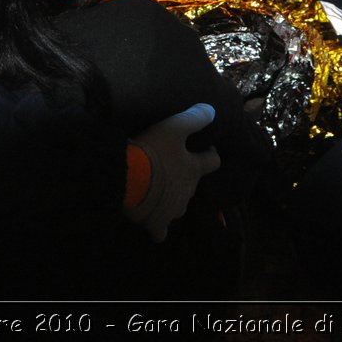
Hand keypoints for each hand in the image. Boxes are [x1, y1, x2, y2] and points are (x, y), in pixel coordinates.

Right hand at [124, 103, 220, 241]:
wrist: (128, 179)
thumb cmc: (153, 151)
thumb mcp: (173, 127)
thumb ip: (194, 118)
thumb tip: (213, 110)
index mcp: (194, 169)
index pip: (213, 162)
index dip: (210, 155)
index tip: (204, 149)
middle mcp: (188, 192)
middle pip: (193, 184)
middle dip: (185, 177)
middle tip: (169, 166)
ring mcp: (173, 210)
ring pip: (178, 206)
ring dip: (171, 198)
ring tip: (156, 189)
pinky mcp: (157, 224)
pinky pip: (161, 231)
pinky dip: (158, 225)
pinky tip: (150, 219)